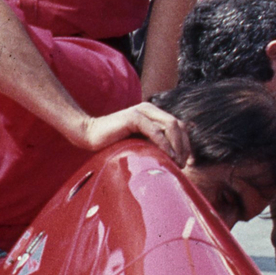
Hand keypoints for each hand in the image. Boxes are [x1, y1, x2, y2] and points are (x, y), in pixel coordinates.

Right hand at [76, 102, 191, 165]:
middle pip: (178, 125)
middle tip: (183, 164)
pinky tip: (167, 156)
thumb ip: (154, 144)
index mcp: (153, 113)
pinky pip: (155, 131)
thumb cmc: (113, 142)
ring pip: (170, 126)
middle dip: (184, 146)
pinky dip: (164, 144)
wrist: (89, 135)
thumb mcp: (139, 142)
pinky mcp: (134, 117)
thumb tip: (173, 161)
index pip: (178, 126)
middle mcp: (150, 109)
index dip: (186, 143)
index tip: (186, 162)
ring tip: (176, 162)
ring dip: (177, 146)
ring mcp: (142, 111)